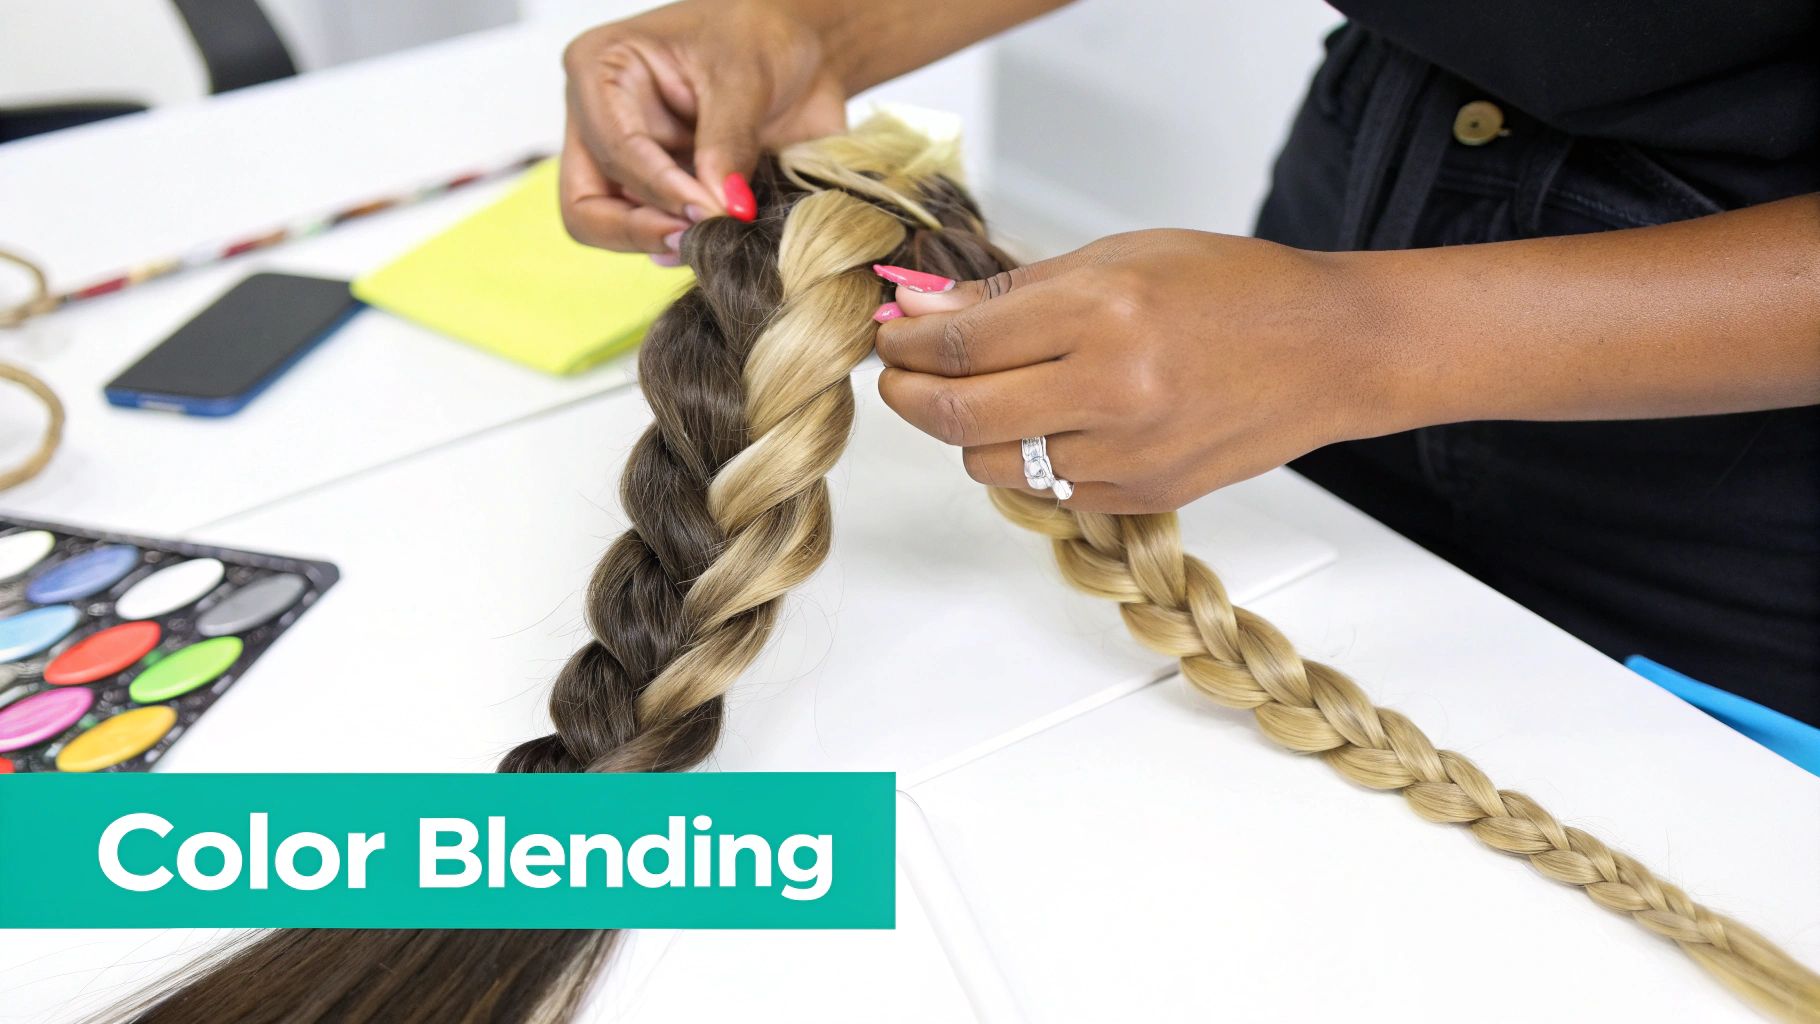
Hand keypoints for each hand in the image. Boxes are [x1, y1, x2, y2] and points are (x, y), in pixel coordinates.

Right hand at [560, 1, 847, 256]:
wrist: (798, 45)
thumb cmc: (760, 32)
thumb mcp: (745, 77)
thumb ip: (728, 143)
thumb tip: (720, 210)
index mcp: (601, 68)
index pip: (612, 149)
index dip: (659, 189)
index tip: (710, 212)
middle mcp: (599, 118)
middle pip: (586, 205)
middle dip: (640, 230)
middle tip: (698, 240)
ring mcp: (625, 159)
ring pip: (612, 228)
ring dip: (662, 240)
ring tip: (714, 240)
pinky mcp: (657, 187)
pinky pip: (654, 231)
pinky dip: (683, 240)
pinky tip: (718, 238)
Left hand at [873, 230, 1403, 512]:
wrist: (1327, 350)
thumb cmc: (1230, 288)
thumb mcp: (1119, 256)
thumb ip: (1014, 291)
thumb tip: (925, 309)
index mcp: (1103, 312)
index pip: (961, 345)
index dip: (907, 345)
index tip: (891, 335)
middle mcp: (1112, 390)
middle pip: (959, 416)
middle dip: (908, 397)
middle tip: (900, 376)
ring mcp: (1128, 454)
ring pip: (993, 464)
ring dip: (969, 432)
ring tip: (988, 394)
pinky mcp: (1143, 497)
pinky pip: (1048, 490)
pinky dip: (1030, 459)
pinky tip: (1051, 423)